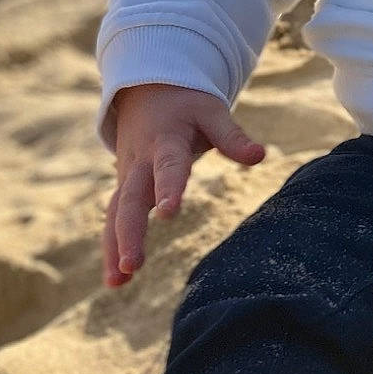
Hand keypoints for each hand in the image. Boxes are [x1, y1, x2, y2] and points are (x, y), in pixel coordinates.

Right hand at [102, 84, 265, 287]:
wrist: (146, 90)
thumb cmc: (186, 104)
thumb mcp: (211, 111)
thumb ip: (232, 137)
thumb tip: (261, 156)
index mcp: (165, 142)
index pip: (168, 167)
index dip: (168, 188)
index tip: (167, 213)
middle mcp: (140, 163)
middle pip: (129, 200)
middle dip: (129, 233)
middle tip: (132, 264)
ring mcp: (127, 176)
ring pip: (114, 214)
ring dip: (114, 247)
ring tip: (117, 283)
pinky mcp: (124, 186)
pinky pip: (113, 218)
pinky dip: (111, 246)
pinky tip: (116, 281)